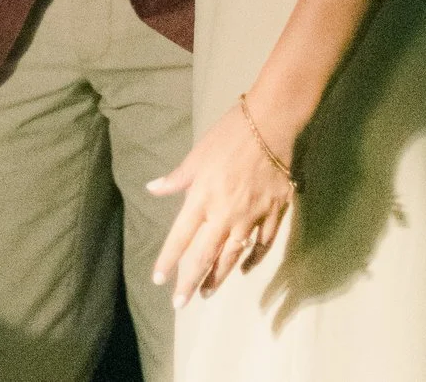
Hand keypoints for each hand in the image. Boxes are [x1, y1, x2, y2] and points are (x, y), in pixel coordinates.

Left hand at [146, 98, 296, 306]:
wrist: (271, 123)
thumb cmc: (229, 134)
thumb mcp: (197, 155)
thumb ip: (177, 178)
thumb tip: (152, 188)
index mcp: (203, 198)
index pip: (181, 237)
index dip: (168, 260)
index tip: (158, 279)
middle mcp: (225, 213)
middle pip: (205, 255)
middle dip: (191, 281)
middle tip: (181, 302)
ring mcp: (252, 216)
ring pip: (233, 256)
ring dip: (218, 277)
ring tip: (206, 292)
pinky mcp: (274, 213)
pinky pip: (262, 244)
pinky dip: (252, 259)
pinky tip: (243, 268)